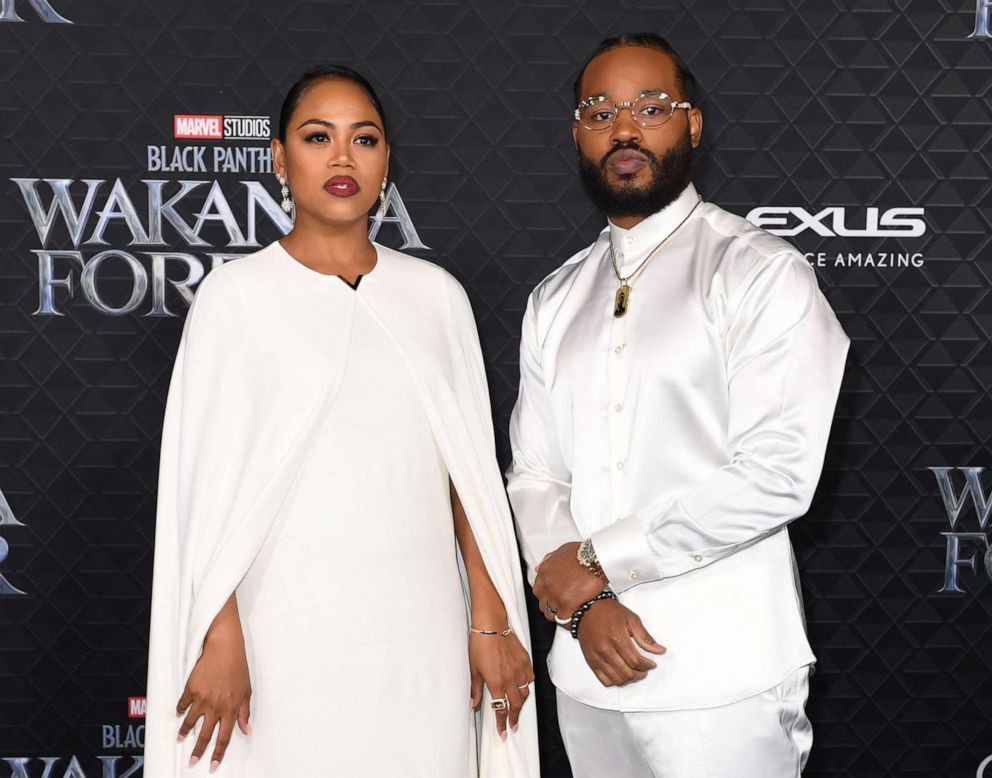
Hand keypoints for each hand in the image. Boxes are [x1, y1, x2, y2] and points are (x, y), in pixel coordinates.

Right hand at [176, 624, 250, 769]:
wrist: (224, 649)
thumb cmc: (238, 669)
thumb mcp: (247, 691)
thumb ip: (244, 713)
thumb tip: (247, 730)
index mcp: (231, 709)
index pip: (224, 737)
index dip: (218, 753)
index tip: (212, 765)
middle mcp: (215, 707)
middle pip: (205, 735)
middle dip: (198, 751)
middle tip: (193, 761)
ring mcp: (202, 699)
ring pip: (190, 722)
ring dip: (184, 732)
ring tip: (180, 739)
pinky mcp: (191, 689)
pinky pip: (182, 705)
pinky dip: (180, 710)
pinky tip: (179, 714)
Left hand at [469, 631, 534, 739]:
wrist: (491, 624)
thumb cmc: (480, 644)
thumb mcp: (473, 669)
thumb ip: (475, 689)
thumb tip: (473, 703)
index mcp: (497, 682)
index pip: (501, 709)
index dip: (502, 723)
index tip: (503, 731)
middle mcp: (510, 678)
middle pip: (516, 705)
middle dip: (515, 718)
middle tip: (513, 725)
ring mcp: (520, 669)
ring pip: (525, 692)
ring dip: (521, 702)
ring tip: (517, 706)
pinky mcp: (525, 660)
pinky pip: (530, 677)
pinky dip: (527, 683)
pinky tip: (522, 684)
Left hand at [533, 541, 603, 622]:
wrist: (596, 559)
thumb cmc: (583, 553)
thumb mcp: (561, 551)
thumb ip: (549, 560)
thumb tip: (539, 567)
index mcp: (544, 571)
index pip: (538, 590)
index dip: (546, 595)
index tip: (553, 596)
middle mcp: (546, 584)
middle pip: (542, 603)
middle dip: (551, 605)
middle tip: (561, 605)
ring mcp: (555, 595)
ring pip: (550, 613)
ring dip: (558, 613)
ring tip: (568, 612)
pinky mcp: (566, 604)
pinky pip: (561, 617)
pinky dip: (567, 618)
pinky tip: (574, 615)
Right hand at [576, 599, 665, 686]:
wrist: (586, 608)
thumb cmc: (609, 612)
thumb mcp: (631, 619)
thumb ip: (645, 637)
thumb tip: (660, 650)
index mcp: (617, 638)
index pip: (636, 661)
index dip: (647, 665)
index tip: (652, 664)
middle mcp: (606, 650)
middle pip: (627, 673)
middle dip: (640, 674)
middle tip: (644, 669)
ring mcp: (597, 657)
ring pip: (617, 679)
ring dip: (629, 679)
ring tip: (634, 672)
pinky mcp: (591, 661)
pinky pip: (604, 680)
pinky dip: (615, 681)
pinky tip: (621, 673)